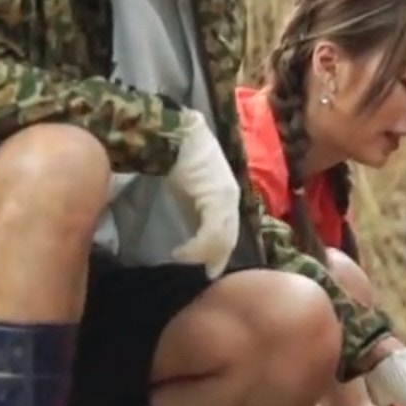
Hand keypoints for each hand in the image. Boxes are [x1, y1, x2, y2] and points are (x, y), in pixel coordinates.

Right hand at [163, 110, 239, 278]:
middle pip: (229, 235)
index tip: (212, 266)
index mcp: (226, 191)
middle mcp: (231, 195)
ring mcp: (226, 197)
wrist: (175, 133)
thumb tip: (187, 223)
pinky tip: (181, 253)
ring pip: (222, 237)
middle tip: (207, 273)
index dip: (221, 247)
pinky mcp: (216, 199)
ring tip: (186, 263)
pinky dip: (196, 247)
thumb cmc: (176, 154)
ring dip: (205, 254)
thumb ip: (192, 204)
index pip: (229, 227)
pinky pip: (210, 232)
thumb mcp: (187, 185)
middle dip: (218, 255)